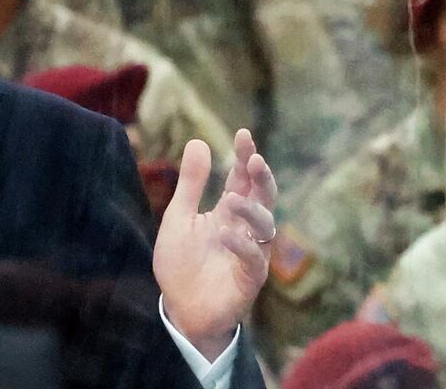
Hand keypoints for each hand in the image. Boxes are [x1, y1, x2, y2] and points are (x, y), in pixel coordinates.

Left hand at [152, 129, 276, 358]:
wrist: (180, 309)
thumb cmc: (181, 263)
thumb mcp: (179, 218)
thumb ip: (191, 184)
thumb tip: (199, 141)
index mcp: (229, 213)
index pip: (242, 180)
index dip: (245, 158)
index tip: (243, 135)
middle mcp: (245, 229)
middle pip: (262, 198)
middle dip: (261, 178)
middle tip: (254, 159)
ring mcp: (250, 254)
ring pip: (265, 227)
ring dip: (251, 210)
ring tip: (232, 198)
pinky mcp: (249, 280)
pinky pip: (254, 260)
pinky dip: (241, 246)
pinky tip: (225, 234)